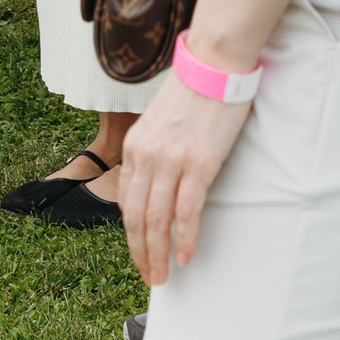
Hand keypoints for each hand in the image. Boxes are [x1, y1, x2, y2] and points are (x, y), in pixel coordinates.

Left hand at [120, 73, 253, 285]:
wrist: (213, 63)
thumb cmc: (193, 90)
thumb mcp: (160, 121)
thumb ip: (155, 149)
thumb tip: (160, 177)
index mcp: (134, 145)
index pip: (126, 199)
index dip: (131, 231)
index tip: (139, 250)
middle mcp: (146, 155)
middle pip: (136, 216)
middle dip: (140, 252)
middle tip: (148, 276)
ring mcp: (171, 161)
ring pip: (157, 219)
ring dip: (158, 253)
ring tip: (162, 277)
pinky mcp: (198, 164)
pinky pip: (187, 211)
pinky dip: (184, 238)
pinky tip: (185, 256)